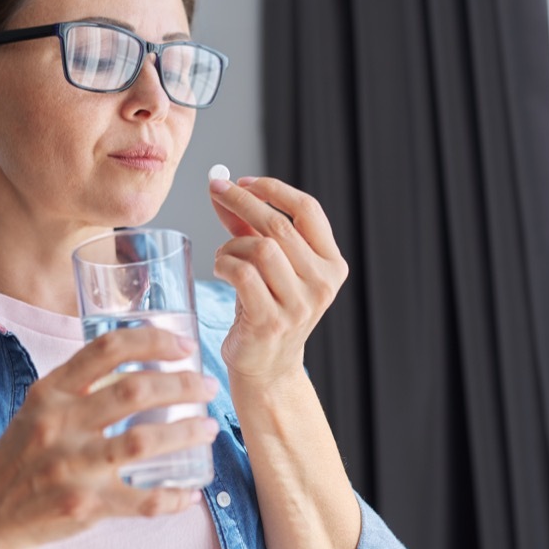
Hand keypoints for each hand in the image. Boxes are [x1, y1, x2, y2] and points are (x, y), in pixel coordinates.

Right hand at [0, 326, 218, 548]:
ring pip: (144, 441)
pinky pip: (141, 501)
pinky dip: (173, 496)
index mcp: (50, 392)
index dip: (153, 340)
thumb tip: (140, 358)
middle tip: (207, 387)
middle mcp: (59, 424)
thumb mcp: (39, 408)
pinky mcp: (83, 505)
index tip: (185, 346)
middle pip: (135, 391)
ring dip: (186, 432)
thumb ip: (80, 385)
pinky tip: (191, 491)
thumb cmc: (23, 456)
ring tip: (209, 428)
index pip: (107, 349)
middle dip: (183, 385)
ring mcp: (71, 466)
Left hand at [209, 176, 348, 385]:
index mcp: (331, 264)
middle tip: (217, 189)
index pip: (308, 210)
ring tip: (224, 255)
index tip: (243, 180)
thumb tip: (222, 187)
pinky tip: (221, 269)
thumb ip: (248, 226)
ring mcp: (299, 305)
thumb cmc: (266, 308)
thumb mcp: (268, 264)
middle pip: (279, 225)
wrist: (267, 367)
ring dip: (232, 244)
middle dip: (242, 201)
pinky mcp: (271, 321)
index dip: (274, 189)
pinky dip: (225, 264)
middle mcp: (322, 283)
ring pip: (260, 248)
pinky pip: (242, 274)